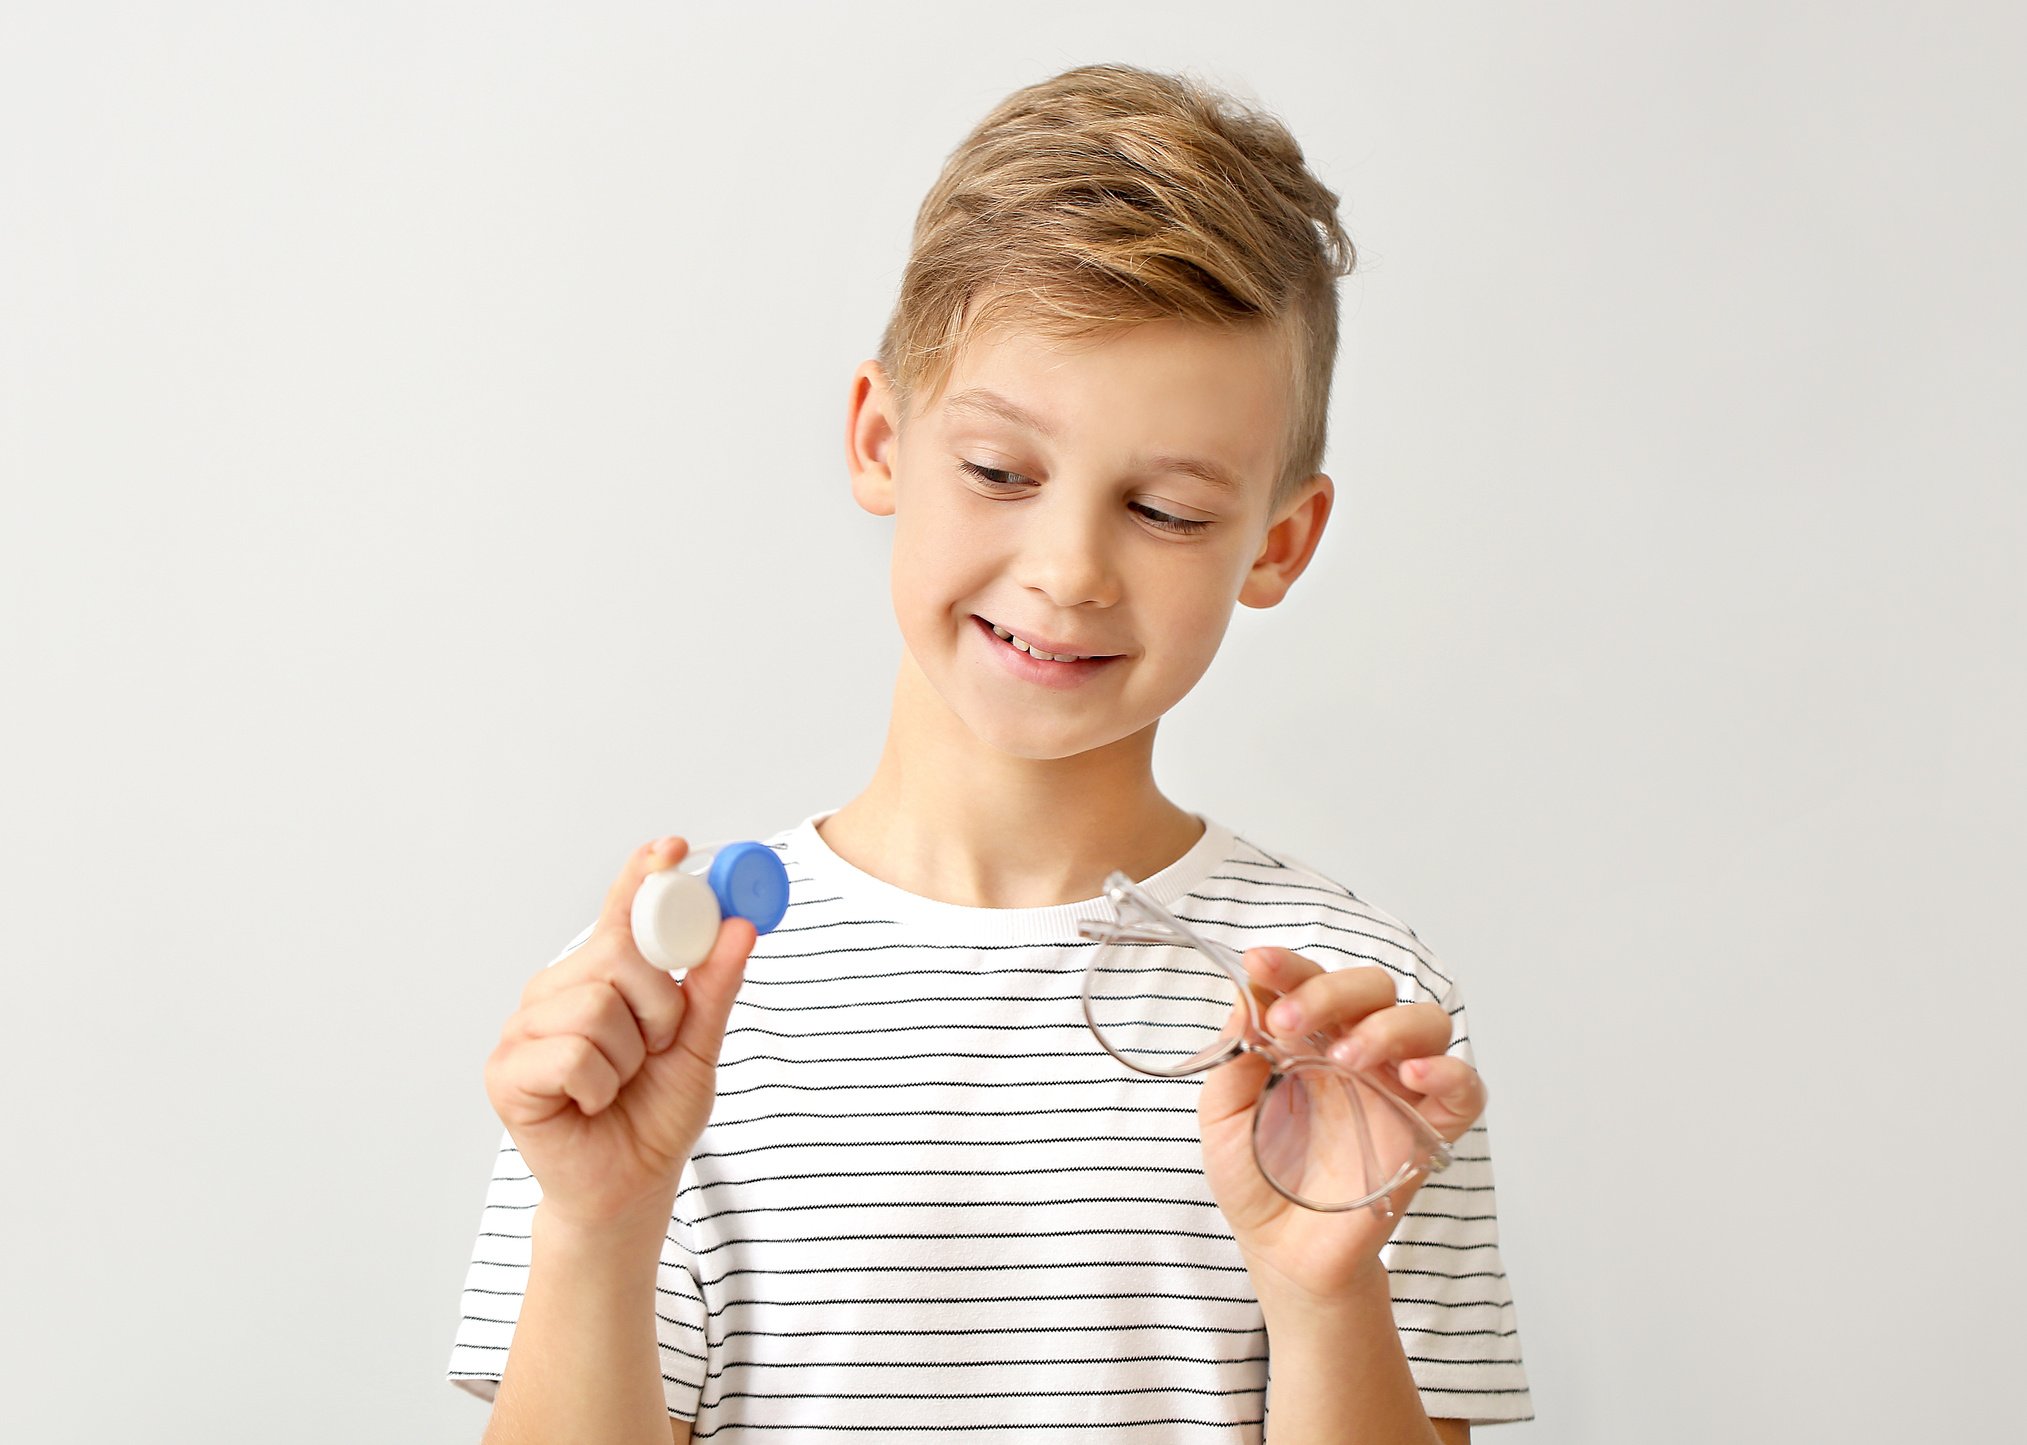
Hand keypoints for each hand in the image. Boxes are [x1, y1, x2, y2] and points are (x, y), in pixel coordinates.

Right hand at [483, 837, 756, 1233]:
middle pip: (615, 954)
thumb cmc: (654, 1114)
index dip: (641, 877)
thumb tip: (739, 927)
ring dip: (629, 1057)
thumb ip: (713, 987)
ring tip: (618, 1083)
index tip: (669, 848)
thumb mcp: (699, 1046)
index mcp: (598, 976)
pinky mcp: (506, 1072)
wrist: (629, 1186)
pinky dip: (598, 1086)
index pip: (619, 912)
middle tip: (655, 1048)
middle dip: (657, 1006)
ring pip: (597, 1008)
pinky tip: (589, 1103)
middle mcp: (555, 991)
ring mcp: (524, 1029)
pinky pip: (573, 1055)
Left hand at [1197, 947, 1486, 1310]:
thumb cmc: (1256, 1181)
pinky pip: (1464, 1088)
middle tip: (1288, 1022)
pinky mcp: (1428, 1131)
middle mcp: (1358, 1053)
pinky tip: (1413, 1074)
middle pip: (1372, 987)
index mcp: (1309, 1040)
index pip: (1310, 982)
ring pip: (1424, 1021)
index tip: (1259, 964)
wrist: (1284, 1255)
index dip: (1288, 967)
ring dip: (1387, 1026)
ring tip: (1346, 1058)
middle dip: (1331, 990)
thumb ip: (1232, 1063)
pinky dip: (1448, 1071)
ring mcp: (1397, 1089)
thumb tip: (1246, 1005)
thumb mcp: (1222, 1117)